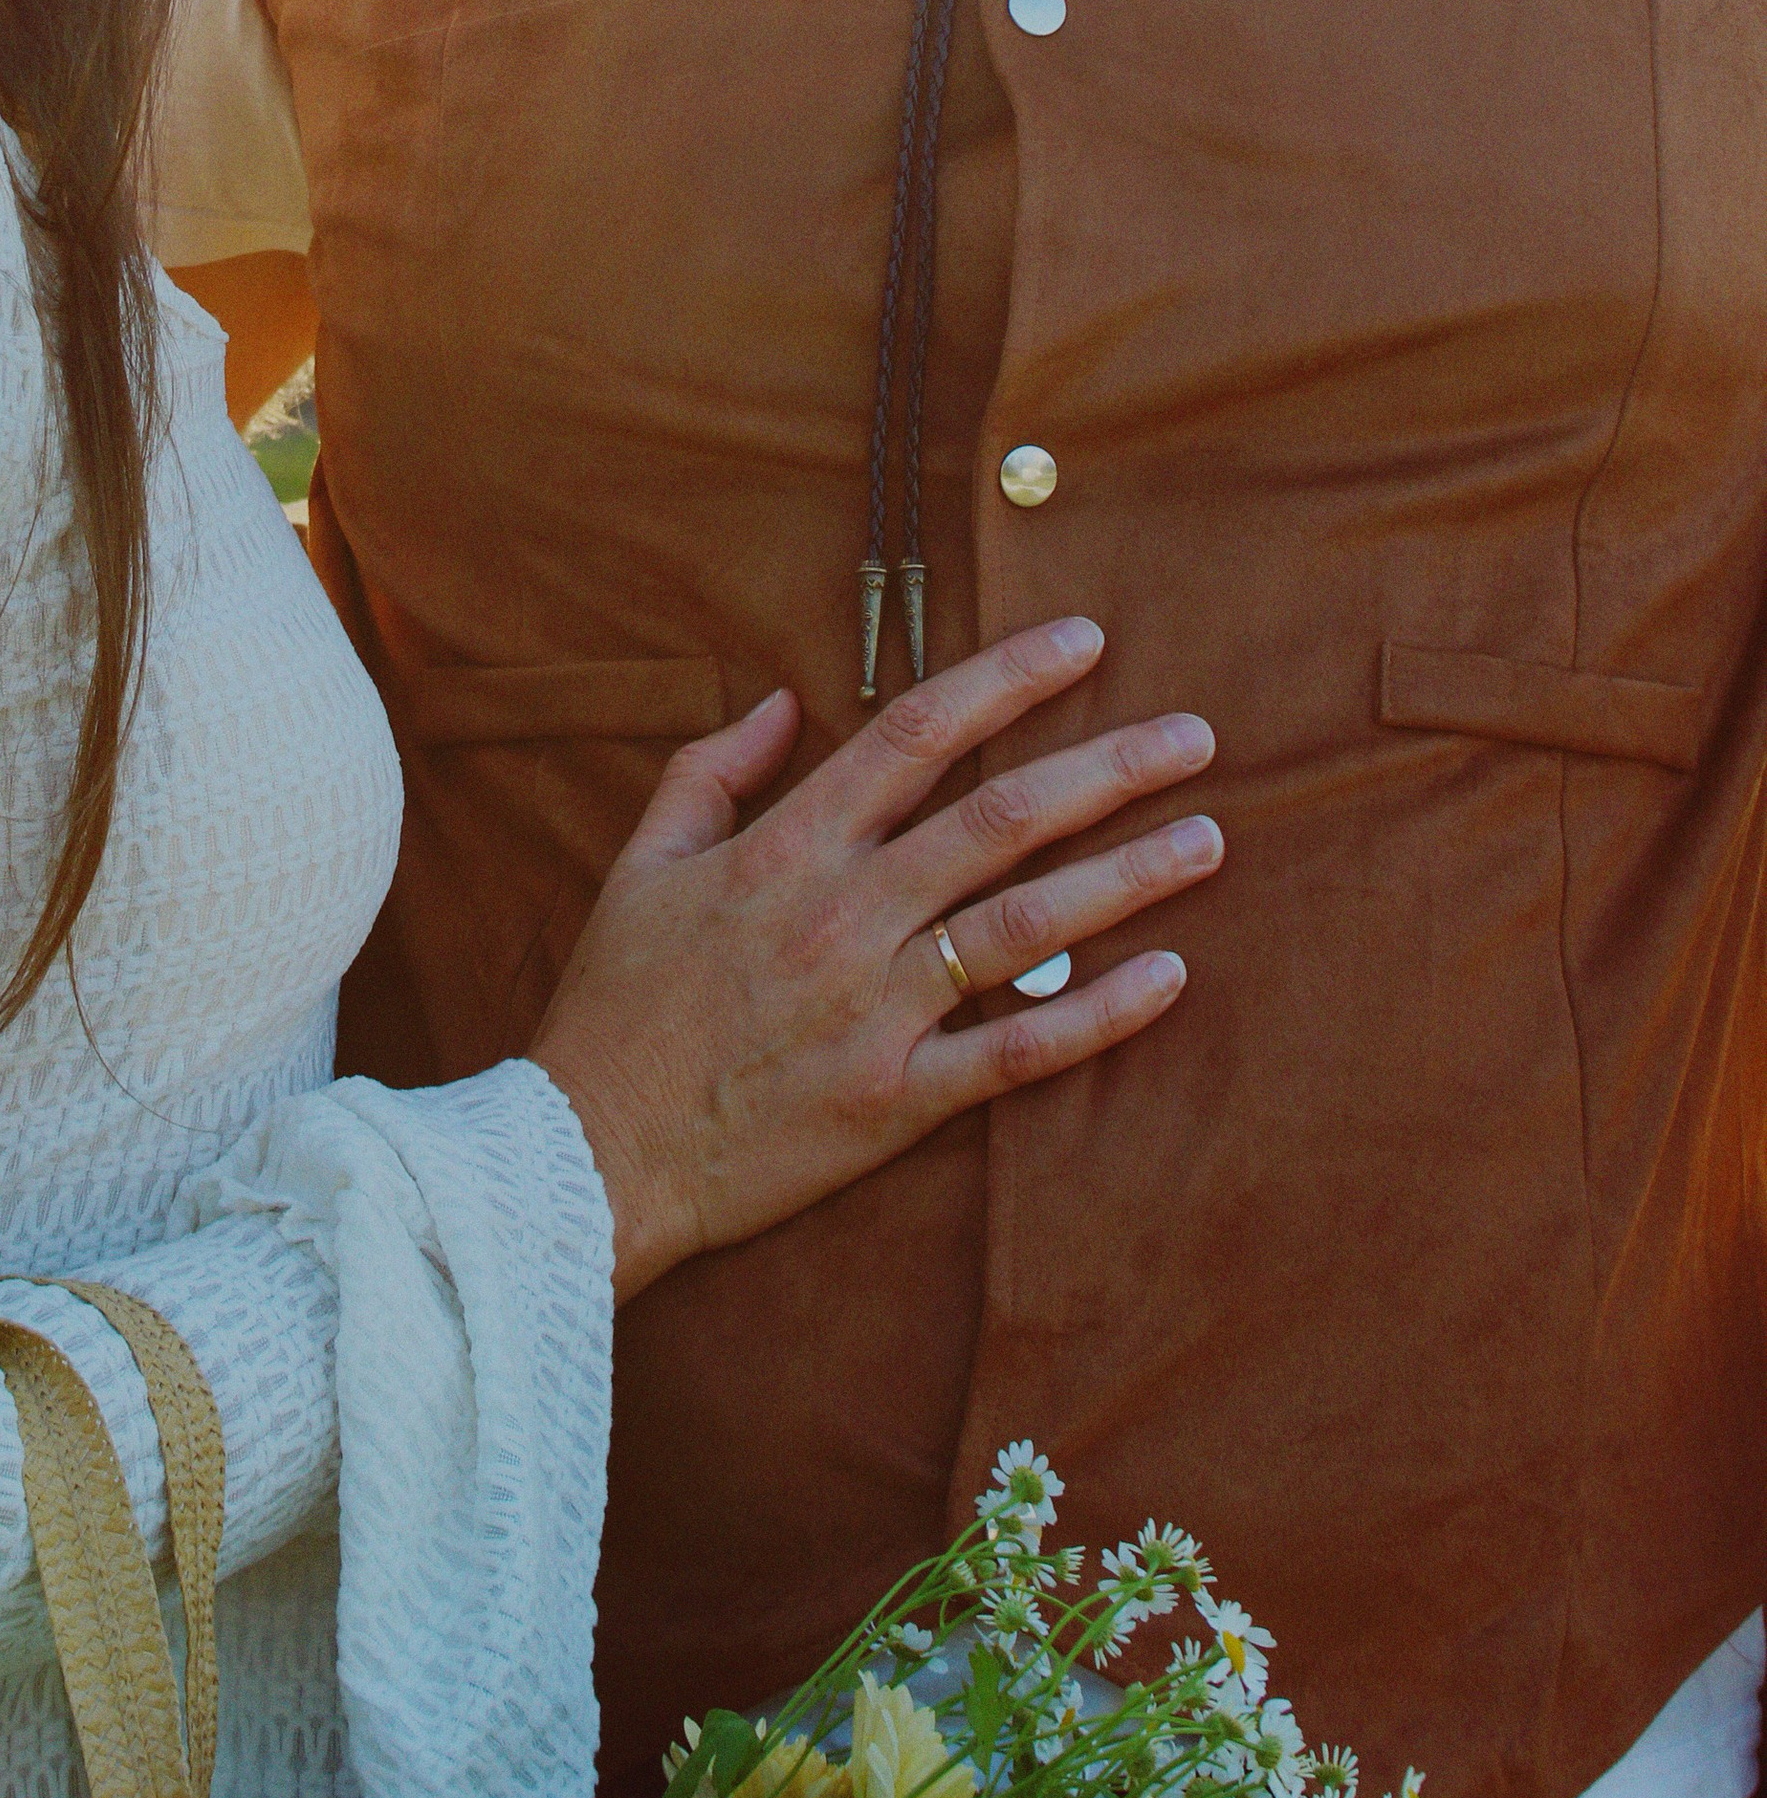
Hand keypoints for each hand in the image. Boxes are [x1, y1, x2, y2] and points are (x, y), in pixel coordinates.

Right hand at [528, 622, 1219, 1302]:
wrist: (589, 1155)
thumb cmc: (615, 1006)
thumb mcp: (641, 863)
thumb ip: (710, 771)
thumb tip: (781, 704)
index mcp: (785, 848)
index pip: (916, 734)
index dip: (1008, 679)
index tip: (1084, 643)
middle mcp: (845, 916)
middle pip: (1000, 820)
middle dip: (1108, 769)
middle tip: (1196, 737)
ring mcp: (877, 1010)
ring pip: (1028, 927)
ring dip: (1128, 877)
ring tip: (1209, 838)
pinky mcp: (896, 1099)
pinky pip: (1016, 1051)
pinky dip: (1098, 1015)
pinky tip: (1167, 978)